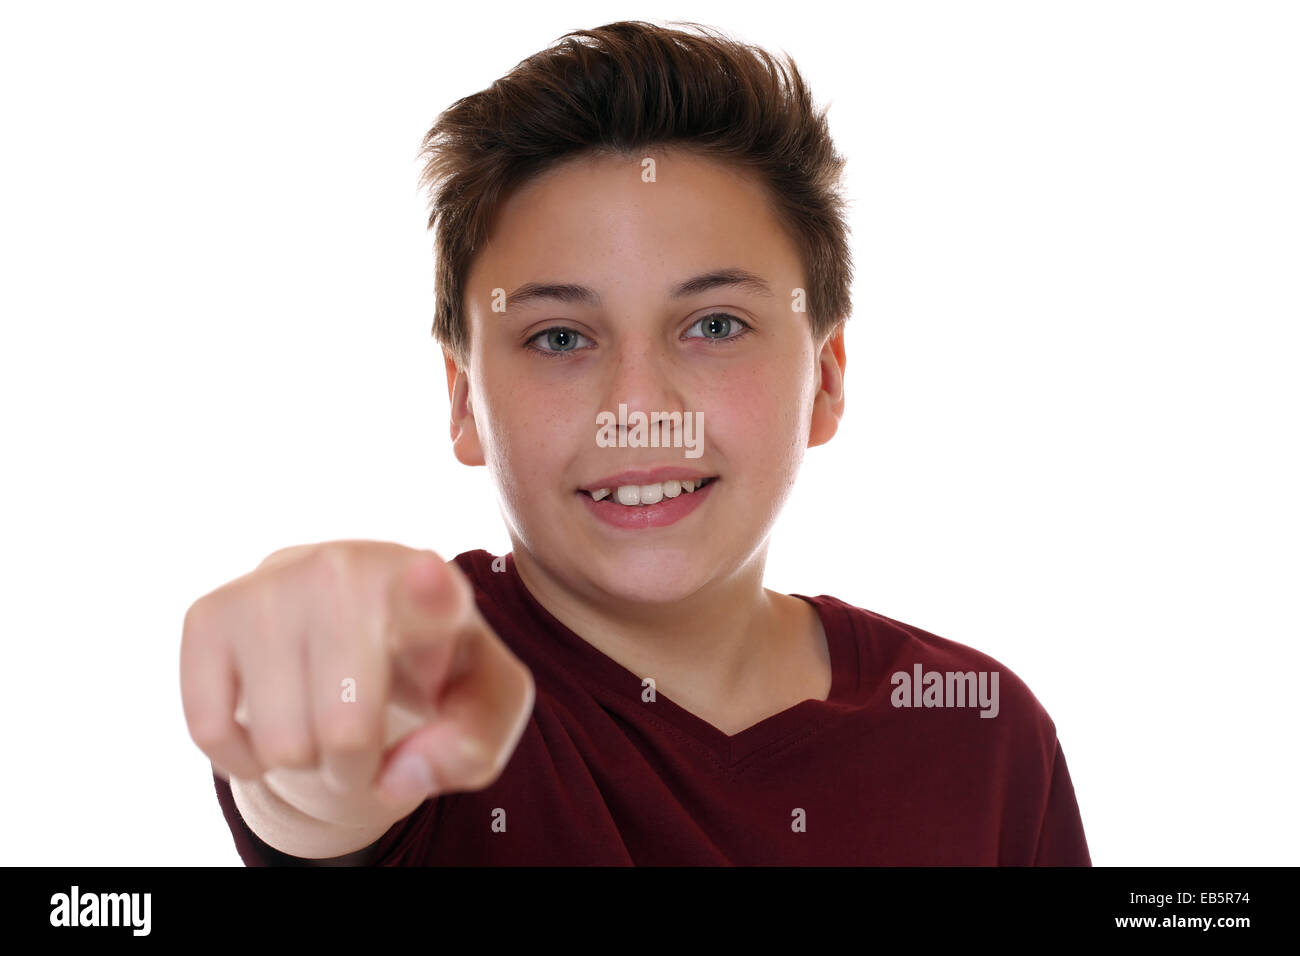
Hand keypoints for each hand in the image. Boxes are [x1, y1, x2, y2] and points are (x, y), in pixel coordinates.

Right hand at [180, 541, 533, 827]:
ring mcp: (272, 585)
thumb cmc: (433, 661)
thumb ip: (473, 745)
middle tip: (370, 730)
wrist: (359, 608)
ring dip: (307, 760)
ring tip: (326, 712)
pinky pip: (211, 733)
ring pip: (281, 746)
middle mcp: (345, 571)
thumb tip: (395, 779)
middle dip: (358, 765)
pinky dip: (245, 758)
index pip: (431, 595)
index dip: (428, 595)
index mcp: (431, 586)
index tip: (428, 579)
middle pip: (345, 733)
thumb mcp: (481, 700)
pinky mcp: (210, 612)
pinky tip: (275, 718)